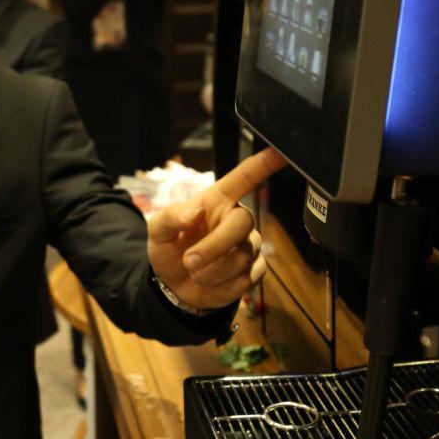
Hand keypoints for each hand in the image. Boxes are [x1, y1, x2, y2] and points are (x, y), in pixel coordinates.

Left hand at [148, 148, 287, 309]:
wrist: (173, 285)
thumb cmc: (170, 248)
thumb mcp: (157, 231)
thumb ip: (170, 218)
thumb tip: (194, 213)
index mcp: (218, 201)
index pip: (244, 178)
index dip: (263, 164)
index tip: (281, 150)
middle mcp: (238, 219)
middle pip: (243, 223)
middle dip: (215, 246)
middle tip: (190, 262)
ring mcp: (250, 246)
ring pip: (241, 258)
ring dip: (211, 271)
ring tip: (194, 272)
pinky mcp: (254, 272)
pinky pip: (244, 281)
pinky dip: (220, 288)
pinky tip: (209, 283)